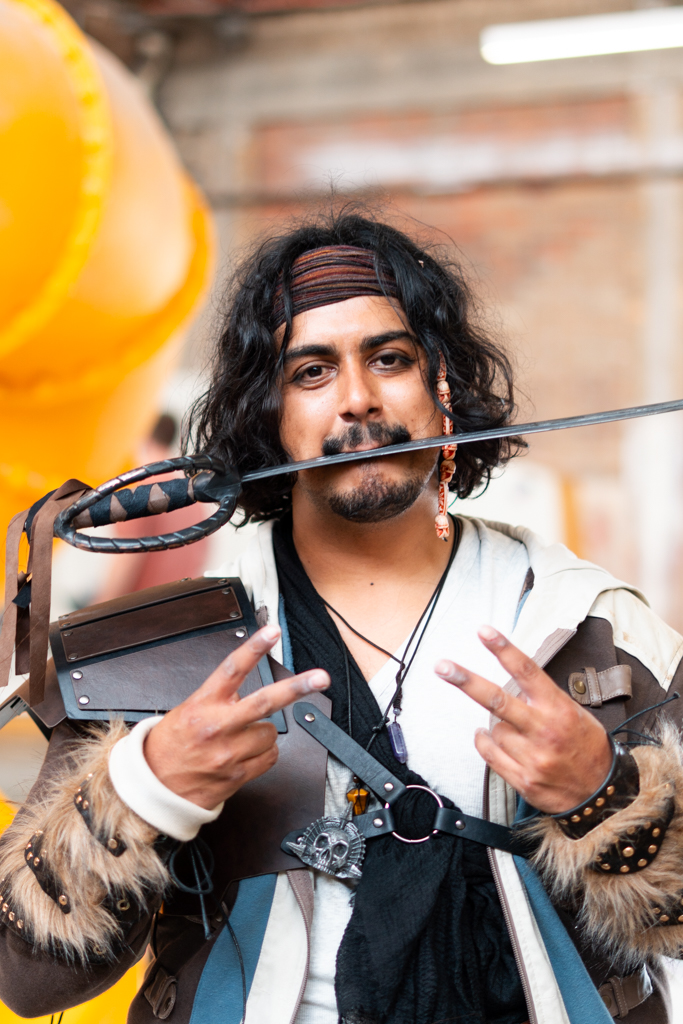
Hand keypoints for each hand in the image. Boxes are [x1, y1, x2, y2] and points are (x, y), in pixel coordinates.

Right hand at [144, 625, 329, 809]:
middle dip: (297, 687)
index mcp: (203, 705)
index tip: (272, 631)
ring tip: (241, 738)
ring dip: (263, 734)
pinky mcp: (238, 776)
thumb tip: (246, 688)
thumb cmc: (170, 747)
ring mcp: (230, 753)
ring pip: (271, 734)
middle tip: (320, 677)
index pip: (232, 669)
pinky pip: (270, 758)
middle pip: (266, 702)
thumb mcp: (187, 711)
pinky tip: (246, 755)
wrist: (155, 789)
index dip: (254, 648)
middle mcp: (218, 727)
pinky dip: (264, 754)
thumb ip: (218, 698)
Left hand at [434, 626, 611, 813]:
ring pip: (493, 729)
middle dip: (466, 681)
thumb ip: (543, 698)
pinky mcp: (522, 779)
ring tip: (518, 734)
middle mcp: (543, 730)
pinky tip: (489, 738)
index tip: (484, 631)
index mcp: (558, 709)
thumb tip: (511, 682)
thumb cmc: (586, 746)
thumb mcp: (574, 713)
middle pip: (496, 700)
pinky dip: (485, 742)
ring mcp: (532, 757)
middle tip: (442, 666)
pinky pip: (489, 754)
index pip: (527, 671)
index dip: (504, 649)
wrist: (602, 794)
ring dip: (497, 727)